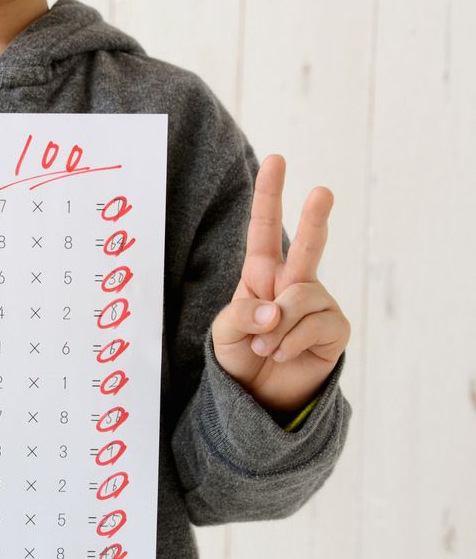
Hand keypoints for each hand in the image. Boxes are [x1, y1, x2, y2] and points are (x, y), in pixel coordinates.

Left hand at [209, 154, 350, 413]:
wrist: (258, 398)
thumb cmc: (240, 357)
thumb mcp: (224, 333)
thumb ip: (242, 315)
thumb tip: (276, 310)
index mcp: (262, 275)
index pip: (265, 231)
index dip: (270, 197)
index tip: (277, 160)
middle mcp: (294, 283)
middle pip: (308, 246)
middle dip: (315, 219)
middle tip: (322, 191)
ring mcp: (317, 304)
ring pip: (300, 299)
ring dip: (276, 329)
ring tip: (265, 348)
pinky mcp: (334, 329)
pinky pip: (313, 326)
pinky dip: (290, 344)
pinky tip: (283, 355)